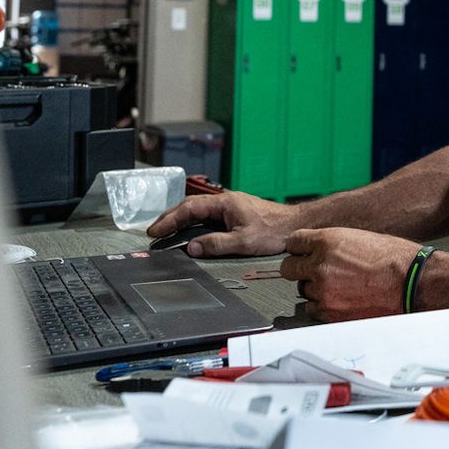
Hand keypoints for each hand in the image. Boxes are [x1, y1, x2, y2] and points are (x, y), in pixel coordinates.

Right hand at [146, 191, 302, 256]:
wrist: (294, 225)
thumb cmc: (274, 230)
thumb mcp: (243, 242)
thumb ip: (215, 244)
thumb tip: (191, 247)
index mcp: (224, 203)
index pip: (189, 209)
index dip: (169, 221)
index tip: (154, 231)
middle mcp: (225, 201)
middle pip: (190, 206)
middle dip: (170, 218)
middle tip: (154, 231)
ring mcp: (230, 205)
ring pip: (198, 209)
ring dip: (181, 219)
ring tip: (166, 230)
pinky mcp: (235, 212)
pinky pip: (207, 214)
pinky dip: (193, 221)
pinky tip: (190, 230)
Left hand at [278, 228, 422, 321]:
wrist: (412, 282)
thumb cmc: (395, 259)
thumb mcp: (360, 238)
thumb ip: (333, 244)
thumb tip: (318, 250)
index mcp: (327, 241)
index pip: (293, 242)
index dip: (300, 248)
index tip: (303, 252)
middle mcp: (320, 265)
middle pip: (288, 268)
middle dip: (300, 268)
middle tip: (316, 271)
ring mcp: (323, 291)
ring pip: (302, 290)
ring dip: (314, 288)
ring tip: (338, 286)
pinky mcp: (329, 312)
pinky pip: (312, 309)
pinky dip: (321, 306)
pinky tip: (339, 299)